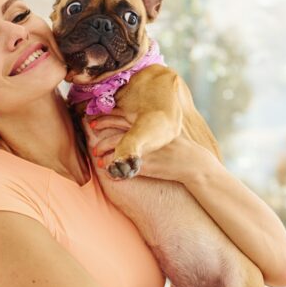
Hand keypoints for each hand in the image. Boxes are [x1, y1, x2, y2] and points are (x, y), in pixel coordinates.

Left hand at [83, 109, 214, 183]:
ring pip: (115, 147)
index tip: (93, 122)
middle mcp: (143, 133)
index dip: (105, 118)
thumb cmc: (179, 148)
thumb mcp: (165, 131)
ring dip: (103, 153)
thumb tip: (135, 126)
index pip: (121, 115)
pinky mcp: (144, 163)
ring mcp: (142, 148)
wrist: (193, 163)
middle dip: (99, 137)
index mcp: (148, 122)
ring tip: (98, 159)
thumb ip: (150, 127)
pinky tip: (107, 170)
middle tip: (93, 145)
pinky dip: (112, 167)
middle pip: (114, 131)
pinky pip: (122, 164)